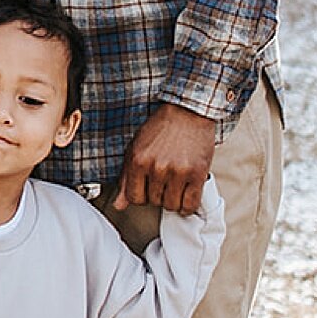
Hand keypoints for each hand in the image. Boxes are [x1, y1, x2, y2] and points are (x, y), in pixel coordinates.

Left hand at [111, 103, 220, 218]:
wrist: (188, 112)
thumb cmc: (161, 129)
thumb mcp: (136, 149)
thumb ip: (126, 178)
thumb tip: (119, 205)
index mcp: (138, 161)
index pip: (135, 198)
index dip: (142, 196)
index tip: (149, 188)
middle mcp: (157, 168)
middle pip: (154, 202)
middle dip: (159, 194)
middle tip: (165, 179)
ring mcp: (178, 172)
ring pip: (172, 205)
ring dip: (174, 199)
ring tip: (176, 184)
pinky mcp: (197, 174)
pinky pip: (191, 204)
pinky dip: (189, 204)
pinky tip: (187, 194)